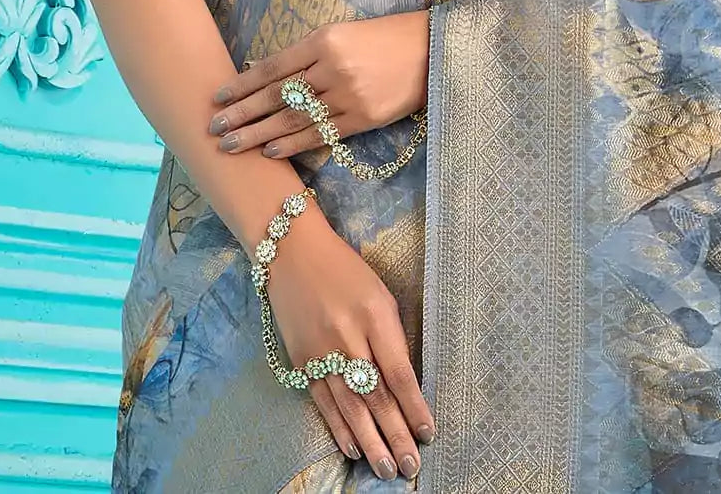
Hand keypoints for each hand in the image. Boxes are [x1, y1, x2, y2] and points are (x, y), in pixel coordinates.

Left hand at [208, 11, 429, 158]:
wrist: (429, 52)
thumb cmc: (380, 39)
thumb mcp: (339, 33)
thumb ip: (303, 54)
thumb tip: (261, 72)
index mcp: (323, 40)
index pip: (272, 68)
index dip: (242, 85)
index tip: (217, 98)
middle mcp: (332, 68)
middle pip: (277, 96)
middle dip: (243, 113)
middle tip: (214, 127)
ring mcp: (347, 95)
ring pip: (293, 119)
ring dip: (259, 134)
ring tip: (231, 145)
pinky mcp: (362, 118)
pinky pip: (320, 135)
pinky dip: (293, 144)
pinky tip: (270, 151)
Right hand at [265, 204, 435, 477]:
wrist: (292, 251)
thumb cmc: (345, 270)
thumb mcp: (378, 293)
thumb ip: (390, 336)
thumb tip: (405, 383)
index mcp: (375, 314)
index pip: (399, 371)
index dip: (414, 406)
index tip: (428, 433)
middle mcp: (348, 335)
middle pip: (375, 396)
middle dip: (395, 434)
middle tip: (410, 466)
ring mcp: (321, 350)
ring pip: (349, 406)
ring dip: (369, 442)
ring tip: (386, 469)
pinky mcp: (300, 359)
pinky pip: (323, 401)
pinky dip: (338, 427)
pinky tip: (352, 449)